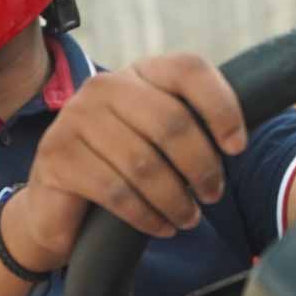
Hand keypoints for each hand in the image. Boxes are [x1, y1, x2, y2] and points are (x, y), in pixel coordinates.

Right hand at [6, 53, 249, 267]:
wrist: (59, 201)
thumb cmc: (125, 164)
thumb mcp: (159, 137)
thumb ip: (193, 126)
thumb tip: (238, 141)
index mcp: (140, 72)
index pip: (189, 69)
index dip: (221, 107)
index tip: (237, 147)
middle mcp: (105, 85)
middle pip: (172, 121)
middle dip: (201, 166)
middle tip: (212, 195)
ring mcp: (76, 118)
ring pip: (145, 163)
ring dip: (175, 199)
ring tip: (188, 218)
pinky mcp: (58, 156)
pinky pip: (117, 191)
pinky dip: (146, 215)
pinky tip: (159, 225)